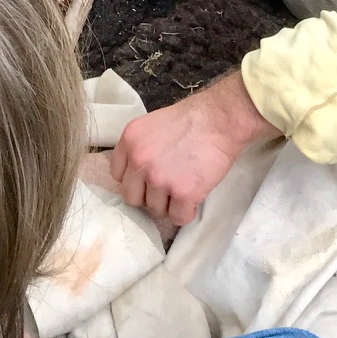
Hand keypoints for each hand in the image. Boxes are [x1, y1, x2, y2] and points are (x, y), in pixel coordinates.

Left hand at [109, 71, 274, 226]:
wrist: (219, 120)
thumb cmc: (191, 120)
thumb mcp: (153, 125)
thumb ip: (140, 148)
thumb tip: (137, 175)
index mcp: (130, 140)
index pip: (117, 175)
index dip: (134, 179)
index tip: (147, 179)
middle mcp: (139, 160)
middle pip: (131, 197)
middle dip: (148, 196)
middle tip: (166, 188)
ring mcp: (159, 178)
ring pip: (155, 210)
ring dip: (169, 204)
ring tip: (185, 188)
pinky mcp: (182, 193)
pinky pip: (177, 218)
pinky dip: (186, 212)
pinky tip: (193, 199)